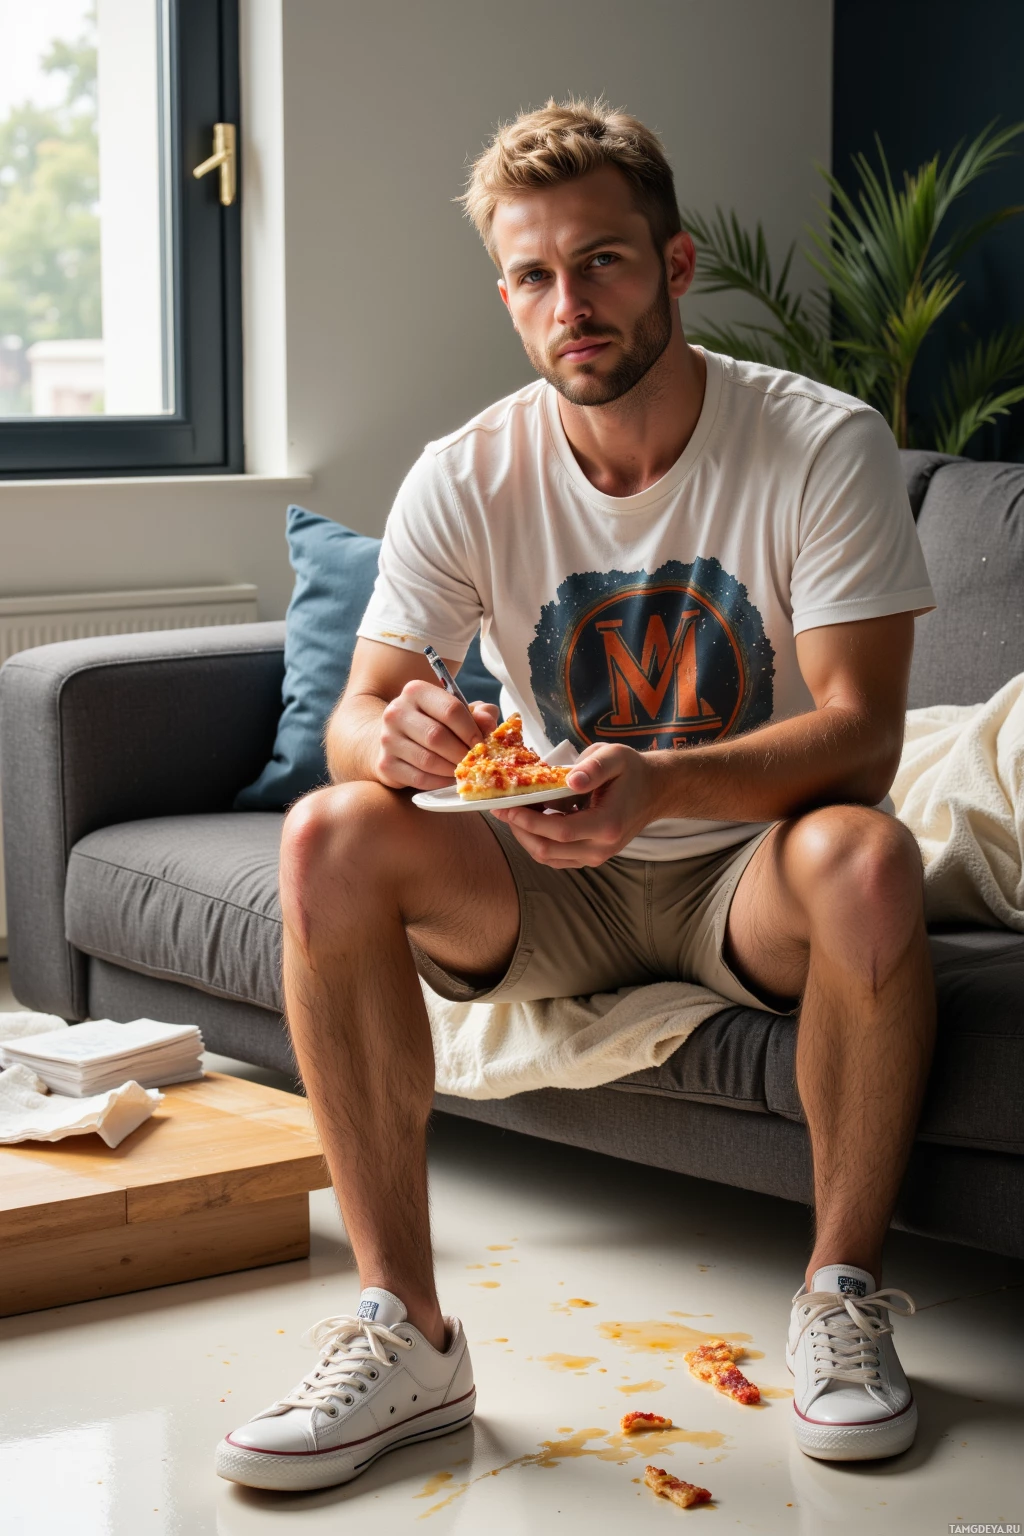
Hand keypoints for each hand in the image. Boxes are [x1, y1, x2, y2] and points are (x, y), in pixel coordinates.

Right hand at [377, 683, 498, 790]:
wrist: (394, 737)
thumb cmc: (432, 722)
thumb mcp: (456, 711)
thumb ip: (478, 713)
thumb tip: (489, 721)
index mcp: (416, 691)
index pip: (450, 709)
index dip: (472, 730)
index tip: (482, 744)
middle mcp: (396, 711)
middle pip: (437, 736)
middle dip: (461, 753)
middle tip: (475, 762)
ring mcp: (387, 739)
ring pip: (428, 760)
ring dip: (451, 769)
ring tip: (462, 771)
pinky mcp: (385, 764)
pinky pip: (419, 778)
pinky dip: (439, 782)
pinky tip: (448, 779)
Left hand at [491, 743, 661, 867]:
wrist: (654, 791)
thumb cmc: (632, 771)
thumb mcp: (615, 756)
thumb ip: (593, 767)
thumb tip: (571, 780)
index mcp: (608, 825)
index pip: (559, 832)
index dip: (528, 821)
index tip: (506, 806)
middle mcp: (601, 849)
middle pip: (547, 850)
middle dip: (519, 830)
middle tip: (502, 808)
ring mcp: (596, 857)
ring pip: (548, 857)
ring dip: (526, 836)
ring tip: (514, 811)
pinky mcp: (589, 857)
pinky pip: (555, 857)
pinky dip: (538, 840)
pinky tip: (532, 818)